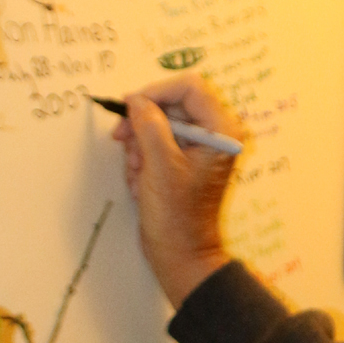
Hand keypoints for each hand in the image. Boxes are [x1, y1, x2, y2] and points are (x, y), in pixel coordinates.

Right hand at [112, 74, 243, 308]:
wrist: (181, 255)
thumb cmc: (176, 215)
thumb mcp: (159, 165)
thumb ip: (149, 125)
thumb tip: (137, 100)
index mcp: (222, 129)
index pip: (190, 87)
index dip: (156, 92)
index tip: (129, 105)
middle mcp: (216, 133)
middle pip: (173, 105)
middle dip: (144, 124)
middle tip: (122, 141)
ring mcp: (201, 147)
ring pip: (161, 125)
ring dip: (141, 146)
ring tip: (138, 174)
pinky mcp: (186, 160)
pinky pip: (159, 144)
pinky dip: (144, 159)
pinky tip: (141, 182)